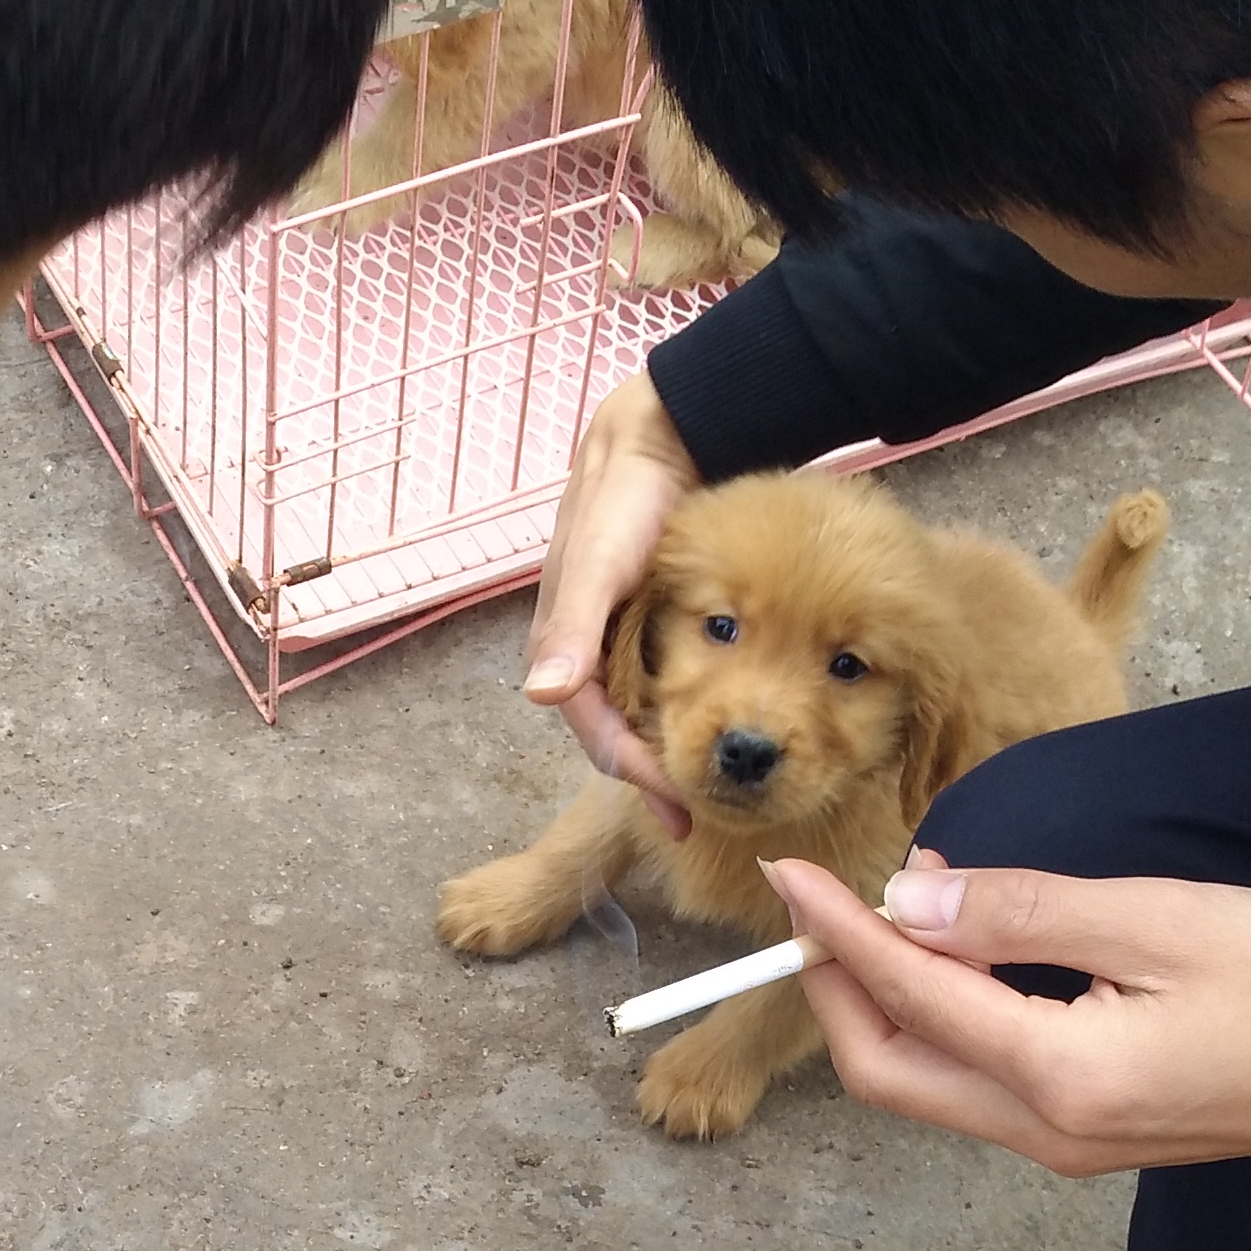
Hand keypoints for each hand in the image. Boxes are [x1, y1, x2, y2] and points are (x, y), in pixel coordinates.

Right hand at [523, 371, 697, 830]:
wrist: (659, 436)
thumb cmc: (626, 496)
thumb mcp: (601, 557)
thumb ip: (572, 623)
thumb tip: (541, 695)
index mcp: (564, 644)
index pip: (596, 733)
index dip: (637, 773)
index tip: (682, 806)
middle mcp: (582, 649)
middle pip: (613, 733)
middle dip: (652, 775)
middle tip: (702, 814)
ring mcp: (611, 637)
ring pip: (634, 713)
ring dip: (665, 749)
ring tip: (709, 783)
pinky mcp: (639, 622)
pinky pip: (654, 683)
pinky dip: (678, 712)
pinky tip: (709, 725)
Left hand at [761, 851, 1250, 1174]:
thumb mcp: (1162, 920)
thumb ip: (1025, 914)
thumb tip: (911, 900)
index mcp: (1063, 1079)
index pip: (910, 998)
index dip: (837, 934)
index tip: (791, 878)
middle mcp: (1049, 1133)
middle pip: (890, 1070)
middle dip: (837, 989)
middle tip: (816, 908)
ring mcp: (1068, 1145)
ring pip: (930, 1084)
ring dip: (889, 1005)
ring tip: (883, 915)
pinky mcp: (1090, 1135)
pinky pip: (981, 1084)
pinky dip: (946, 1021)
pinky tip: (957, 956)